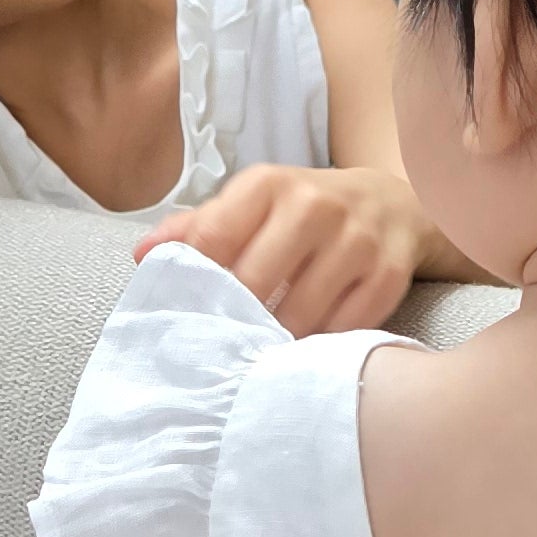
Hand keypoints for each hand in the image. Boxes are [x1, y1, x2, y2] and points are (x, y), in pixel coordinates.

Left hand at [135, 162, 428, 333]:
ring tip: (261, 351)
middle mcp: (314, 205)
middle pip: (254, 282)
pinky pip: (344, 328)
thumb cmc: (304, 212)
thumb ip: (198, 228)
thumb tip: (144, 255)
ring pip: (300, 313)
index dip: (195, 283)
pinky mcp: (388, 275)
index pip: (213, 238)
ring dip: (276, 340)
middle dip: (234, 320)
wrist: (392, 203)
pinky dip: (321, 346)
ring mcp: (357, 240)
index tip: (187, 313)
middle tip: (222, 345)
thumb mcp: (252, 205)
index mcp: (268, 184)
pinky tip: (306, 348)